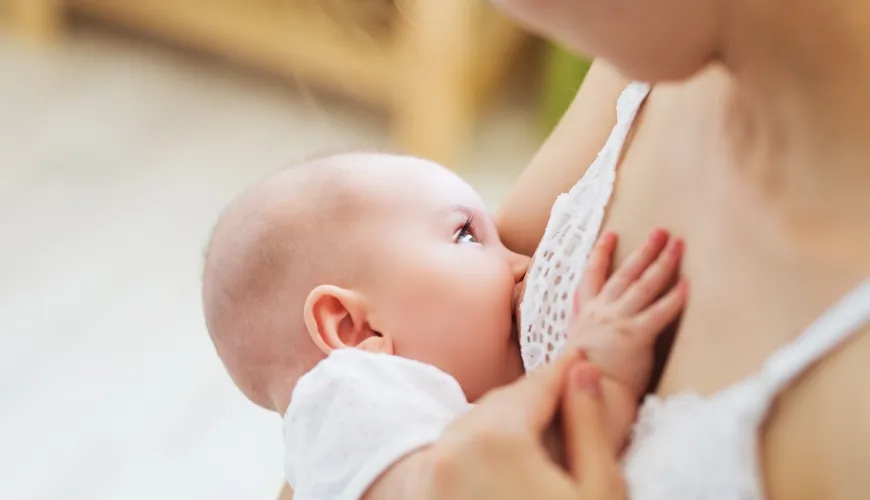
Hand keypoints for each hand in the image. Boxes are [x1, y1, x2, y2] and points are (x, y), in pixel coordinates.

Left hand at [421, 350, 625, 499]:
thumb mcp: (599, 489)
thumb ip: (589, 425)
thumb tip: (583, 370)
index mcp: (497, 441)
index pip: (536, 387)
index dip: (564, 371)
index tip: (583, 358)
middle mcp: (453, 449)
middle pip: (502, 404)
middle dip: (535, 396)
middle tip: (566, 389)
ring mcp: (432, 474)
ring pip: (474, 427)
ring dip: (507, 422)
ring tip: (541, 424)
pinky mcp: (423, 492)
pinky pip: (454, 454)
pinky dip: (481, 449)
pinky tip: (509, 461)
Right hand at [570, 229, 686, 395]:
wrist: (580, 394)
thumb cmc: (578, 379)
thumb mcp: (572, 349)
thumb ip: (582, 333)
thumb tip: (585, 330)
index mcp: (585, 315)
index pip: (592, 277)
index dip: (601, 254)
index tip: (610, 235)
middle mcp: (600, 312)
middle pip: (625, 273)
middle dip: (644, 251)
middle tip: (661, 231)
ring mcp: (617, 321)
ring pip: (643, 285)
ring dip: (662, 262)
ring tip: (678, 245)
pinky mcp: (635, 336)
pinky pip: (659, 313)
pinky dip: (673, 298)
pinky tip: (687, 285)